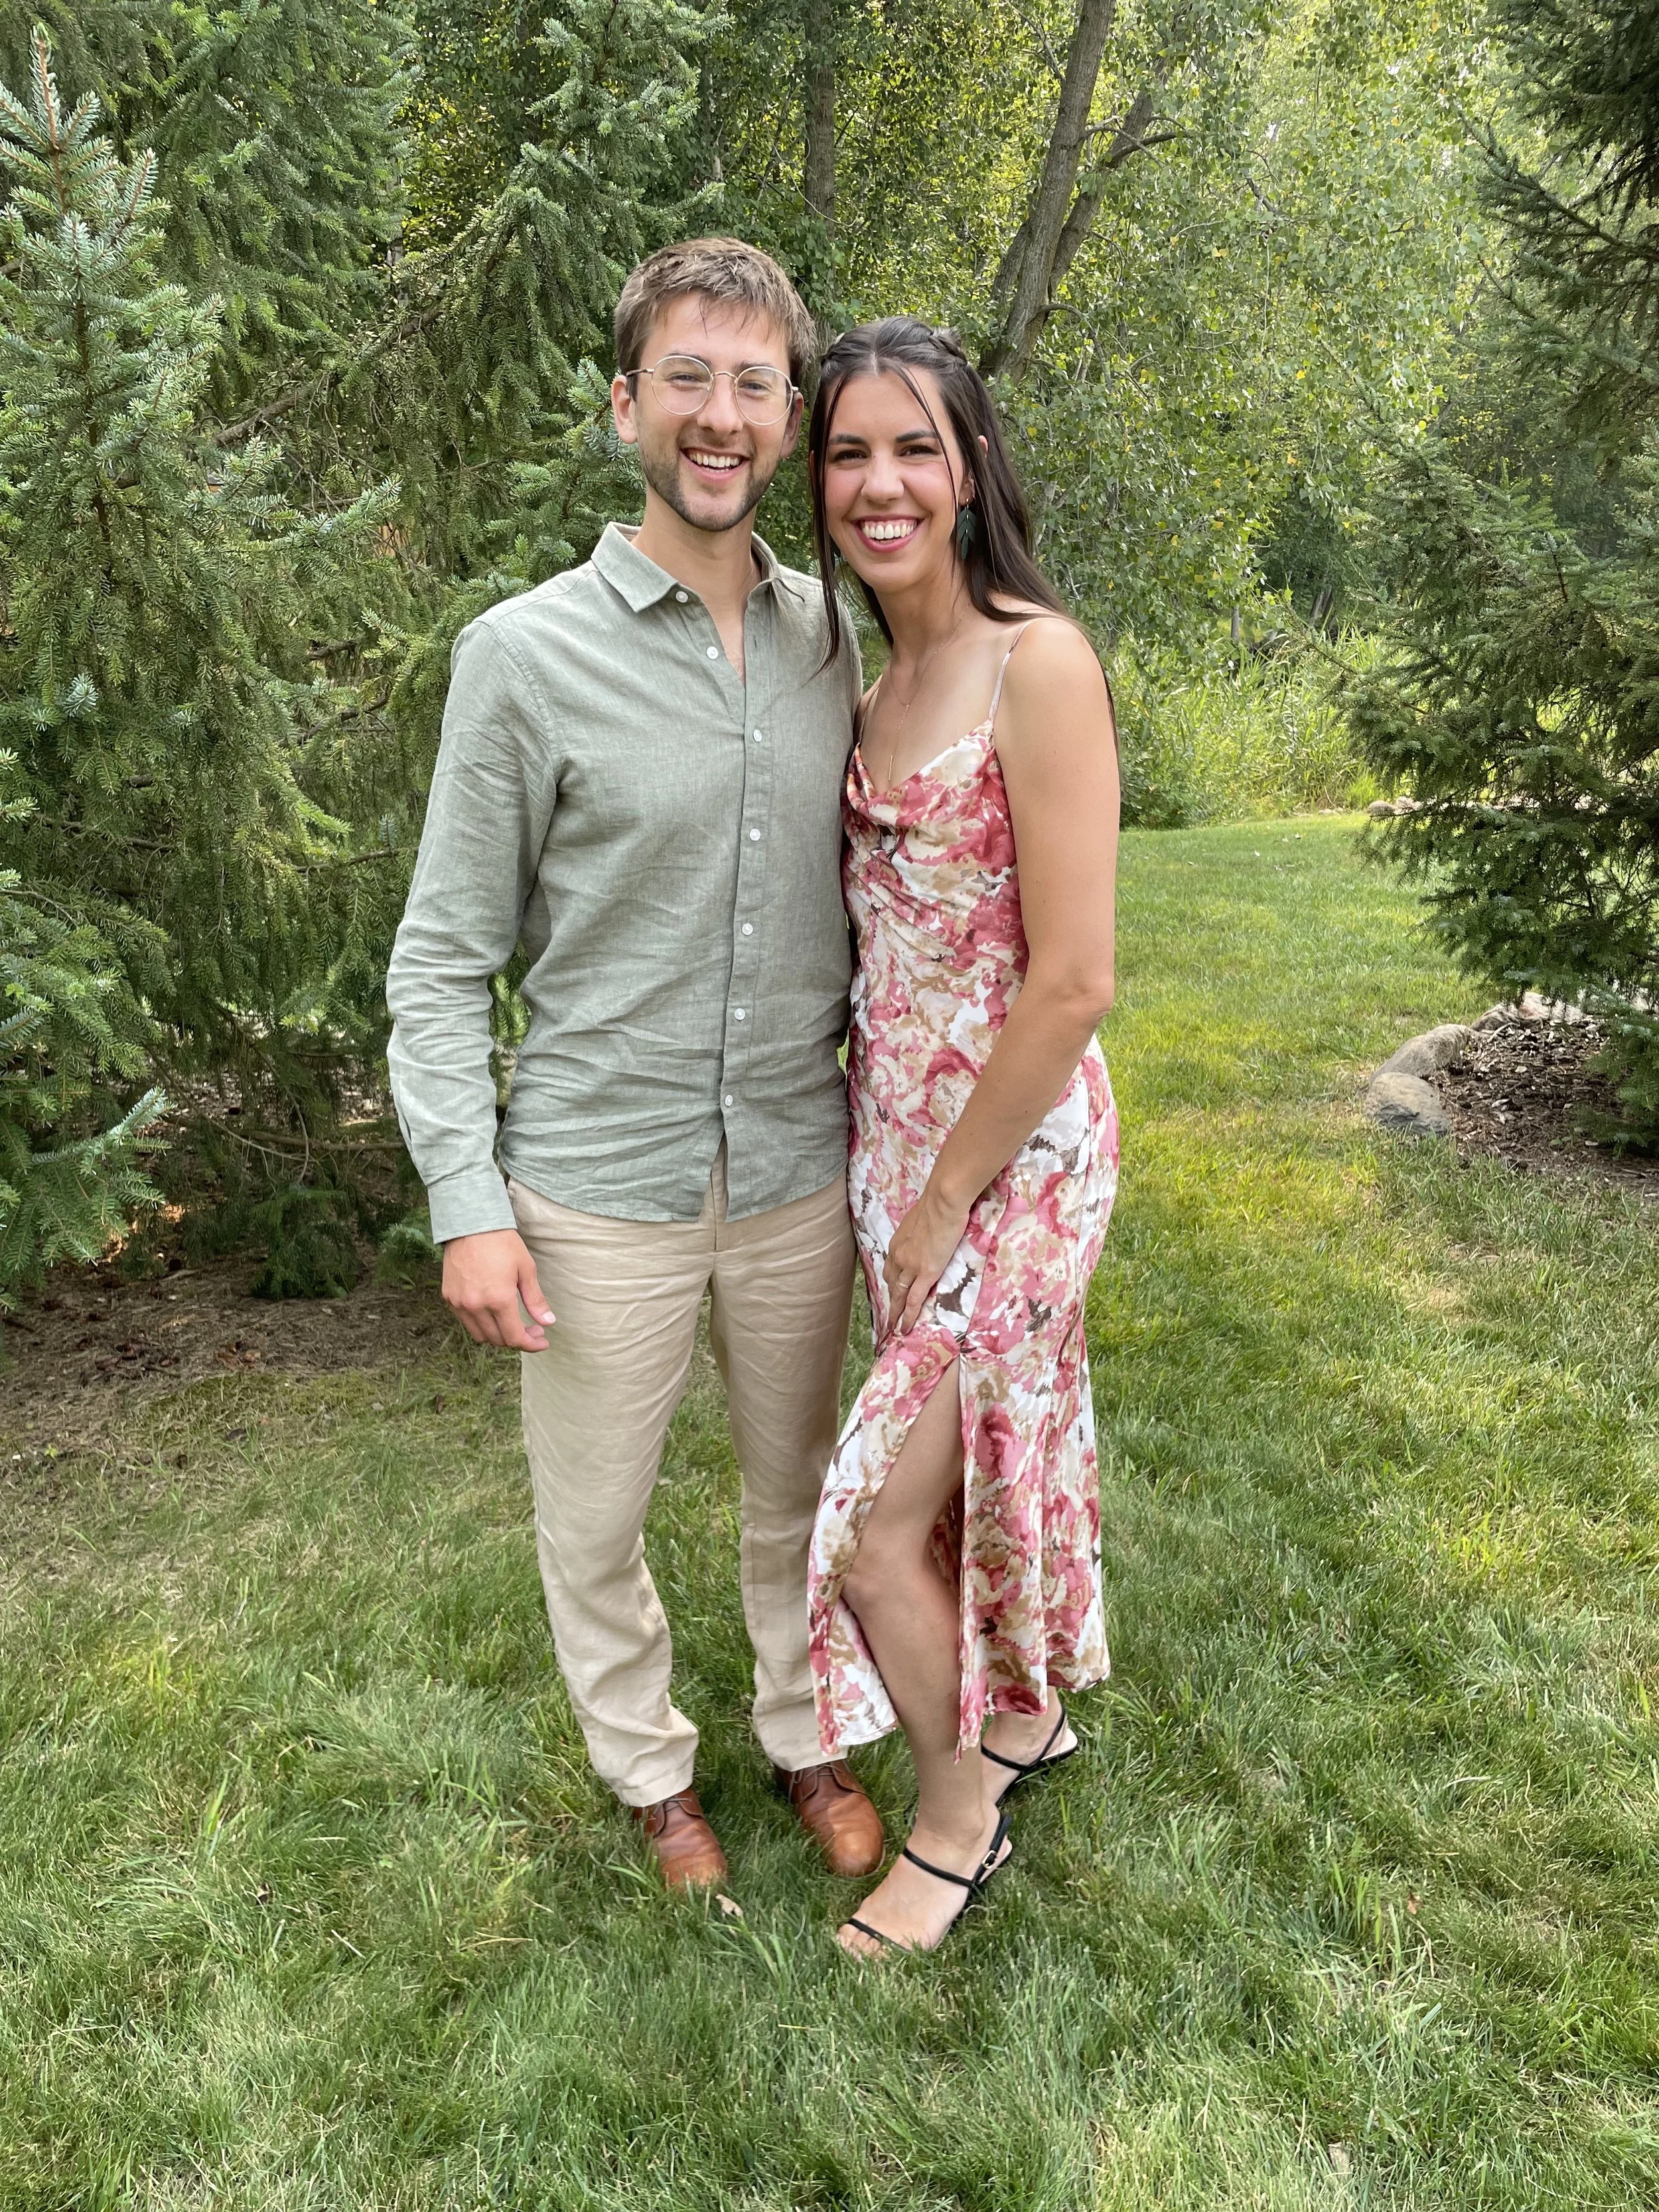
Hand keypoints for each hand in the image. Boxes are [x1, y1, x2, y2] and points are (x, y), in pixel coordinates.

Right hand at [442, 1228, 554, 1350]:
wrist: (470, 1224)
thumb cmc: (502, 1242)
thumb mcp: (526, 1269)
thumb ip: (535, 1300)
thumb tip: (548, 1322)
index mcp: (498, 1300)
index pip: (515, 1337)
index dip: (531, 1344)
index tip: (542, 1341)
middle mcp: (476, 1306)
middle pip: (498, 1340)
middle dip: (518, 1339)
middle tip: (532, 1328)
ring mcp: (459, 1303)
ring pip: (480, 1335)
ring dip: (498, 1335)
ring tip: (512, 1323)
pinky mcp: (449, 1298)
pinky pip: (466, 1321)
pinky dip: (481, 1324)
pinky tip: (492, 1312)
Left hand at [883, 1184, 970, 1335]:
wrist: (942, 1202)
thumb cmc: (937, 1203)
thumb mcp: (921, 1219)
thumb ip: (920, 1231)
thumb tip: (926, 1232)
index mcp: (898, 1243)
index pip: (891, 1266)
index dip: (892, 1279)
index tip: (892, 1288)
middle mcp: (899, 1256)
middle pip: (891, 1283)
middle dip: (890, 1300)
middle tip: (888, 1316)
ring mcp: (910, 1267)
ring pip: (899, 1295)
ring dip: (896, 1313)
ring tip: (894, 1327)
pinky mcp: (925, 1274)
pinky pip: (914, 1300)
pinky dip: (908, 1316)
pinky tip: (905, 1328)